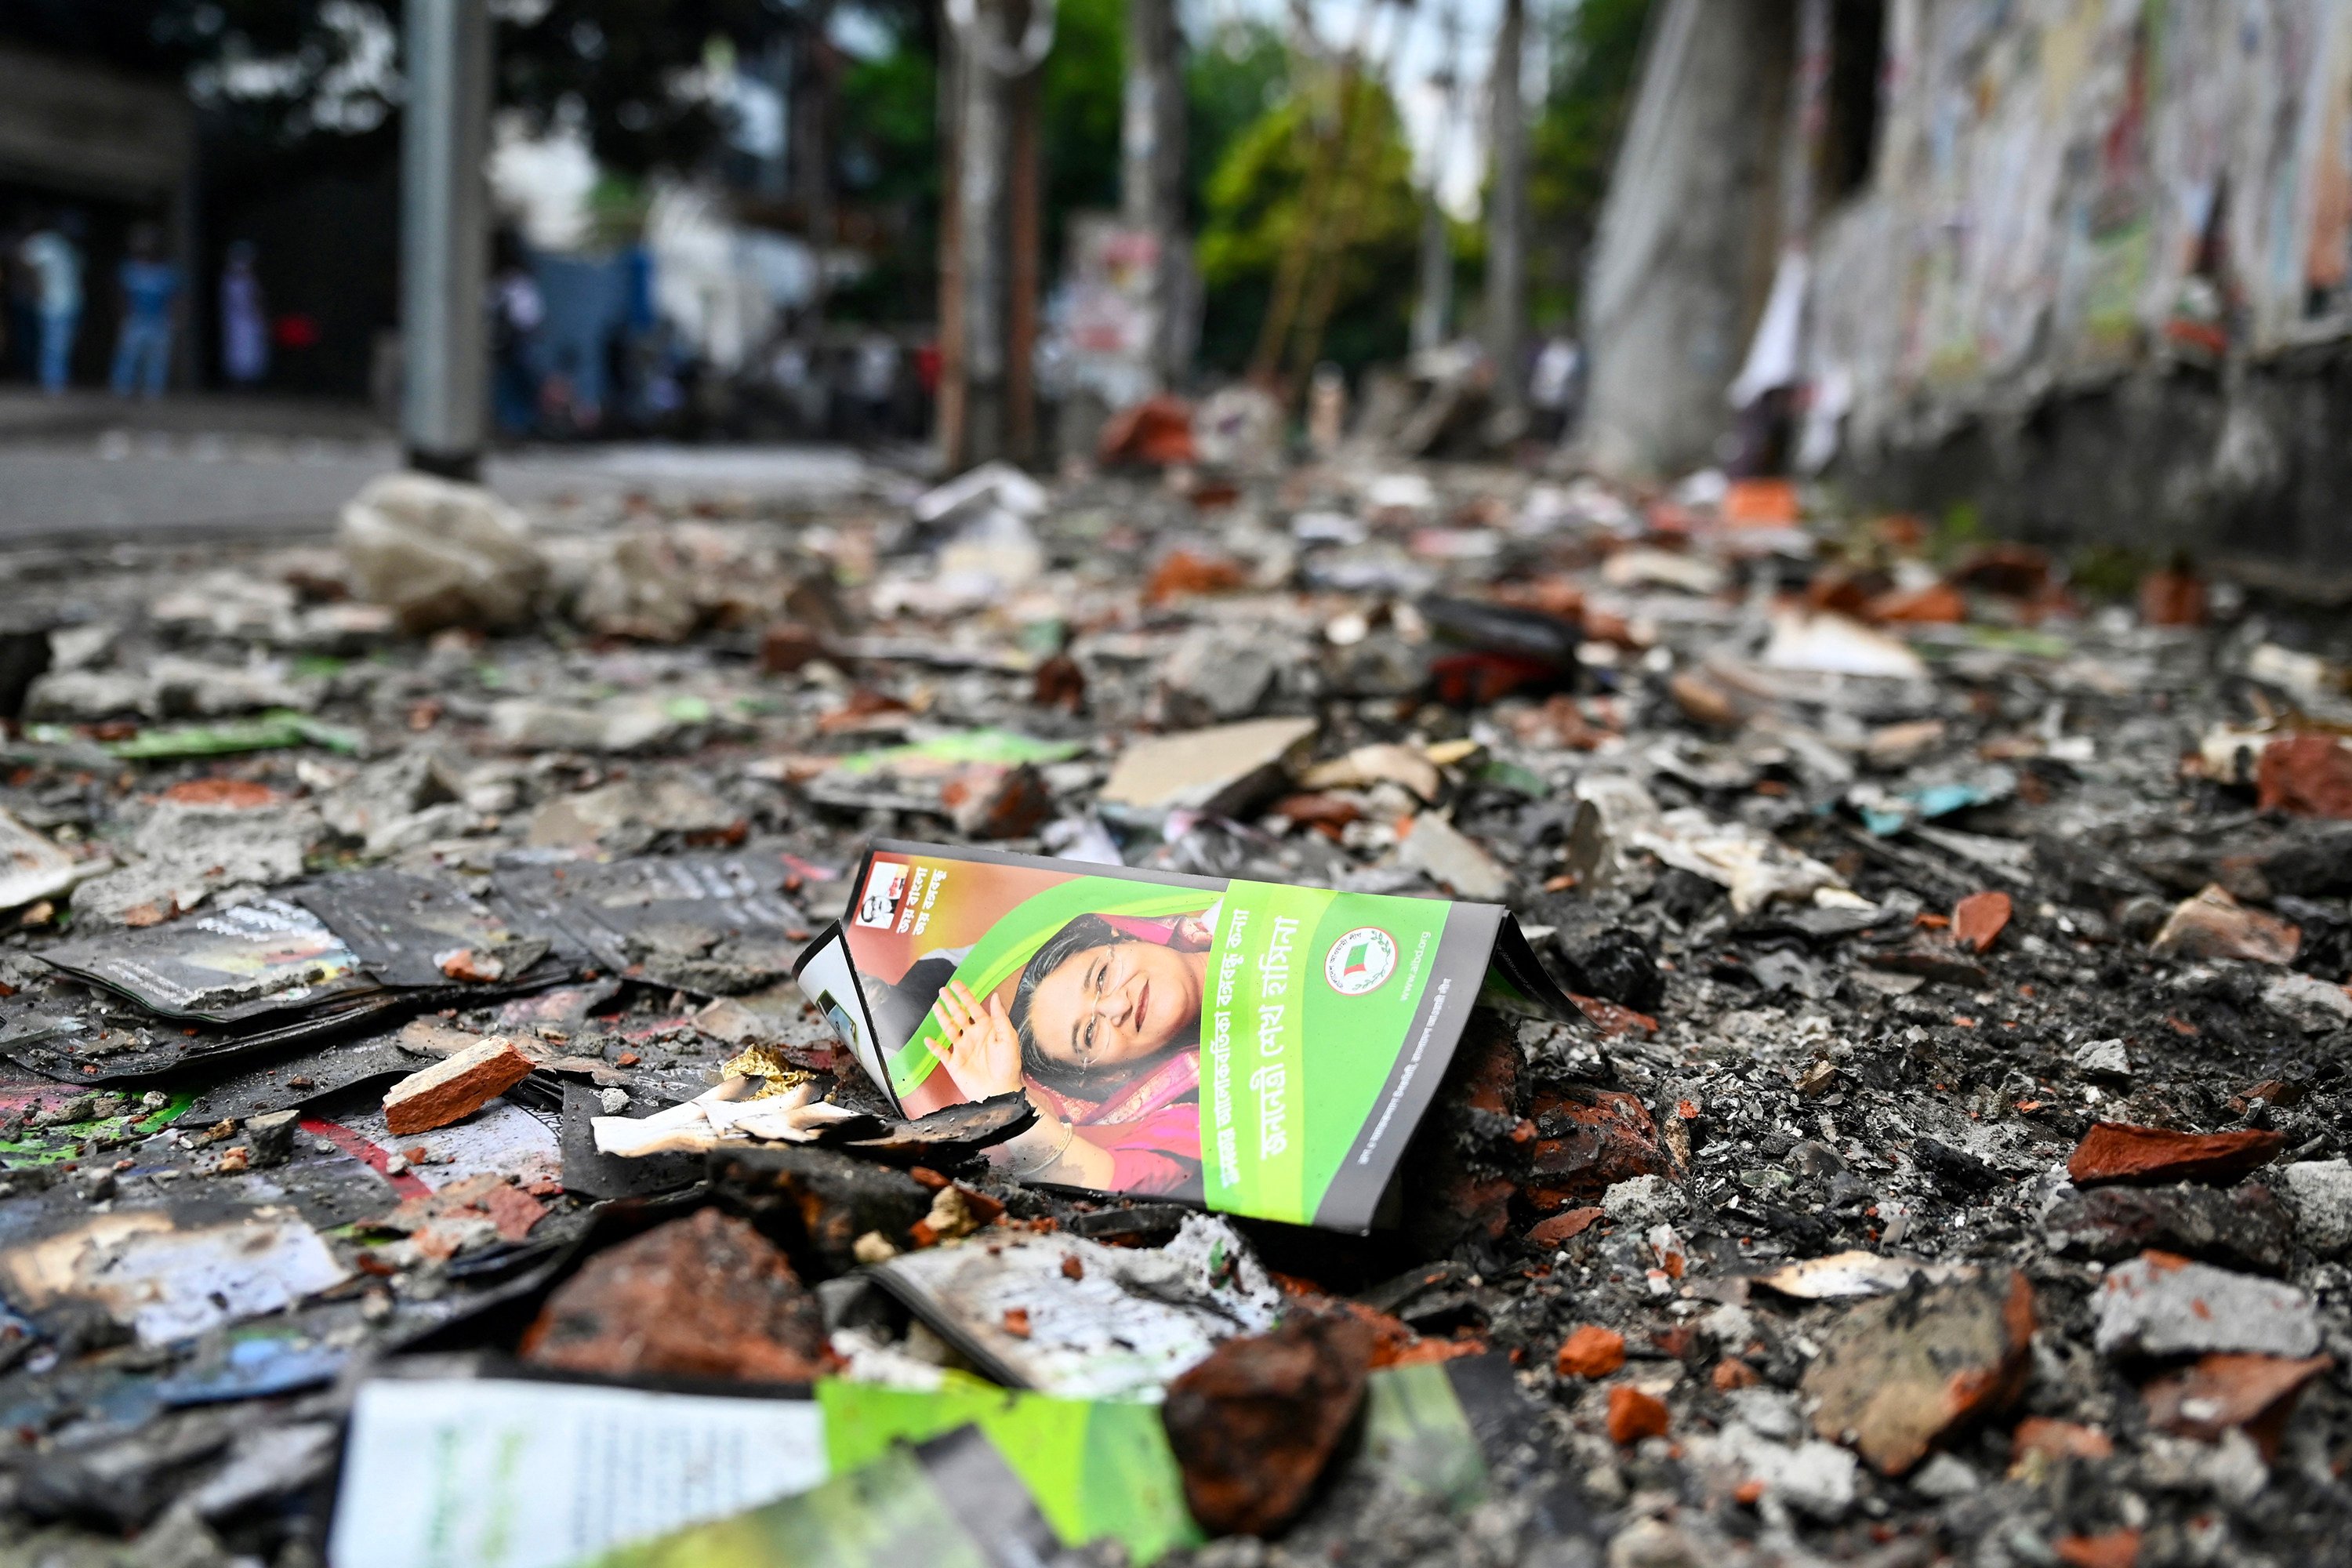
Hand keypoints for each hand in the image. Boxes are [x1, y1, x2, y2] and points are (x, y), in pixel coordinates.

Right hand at [930, 979, 1023, 1099]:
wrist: (1000, 1091)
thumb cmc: (1008, 1066)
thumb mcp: (1008, 1038)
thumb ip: (1000, 1017)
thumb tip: (995, 996)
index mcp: (987, 1029)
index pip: (973, 1008)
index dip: (965, 996)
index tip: (956, 984)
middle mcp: (973, 1036)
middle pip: (958, 1015)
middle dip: (951, 1002)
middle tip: (942, 990)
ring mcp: (962, 1049)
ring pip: (948, 1030)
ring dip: (942, 1018)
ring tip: (936, 1006)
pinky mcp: (954, 1063)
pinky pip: (941, 1053)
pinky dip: (934, 1047)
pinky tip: (928, 1039)